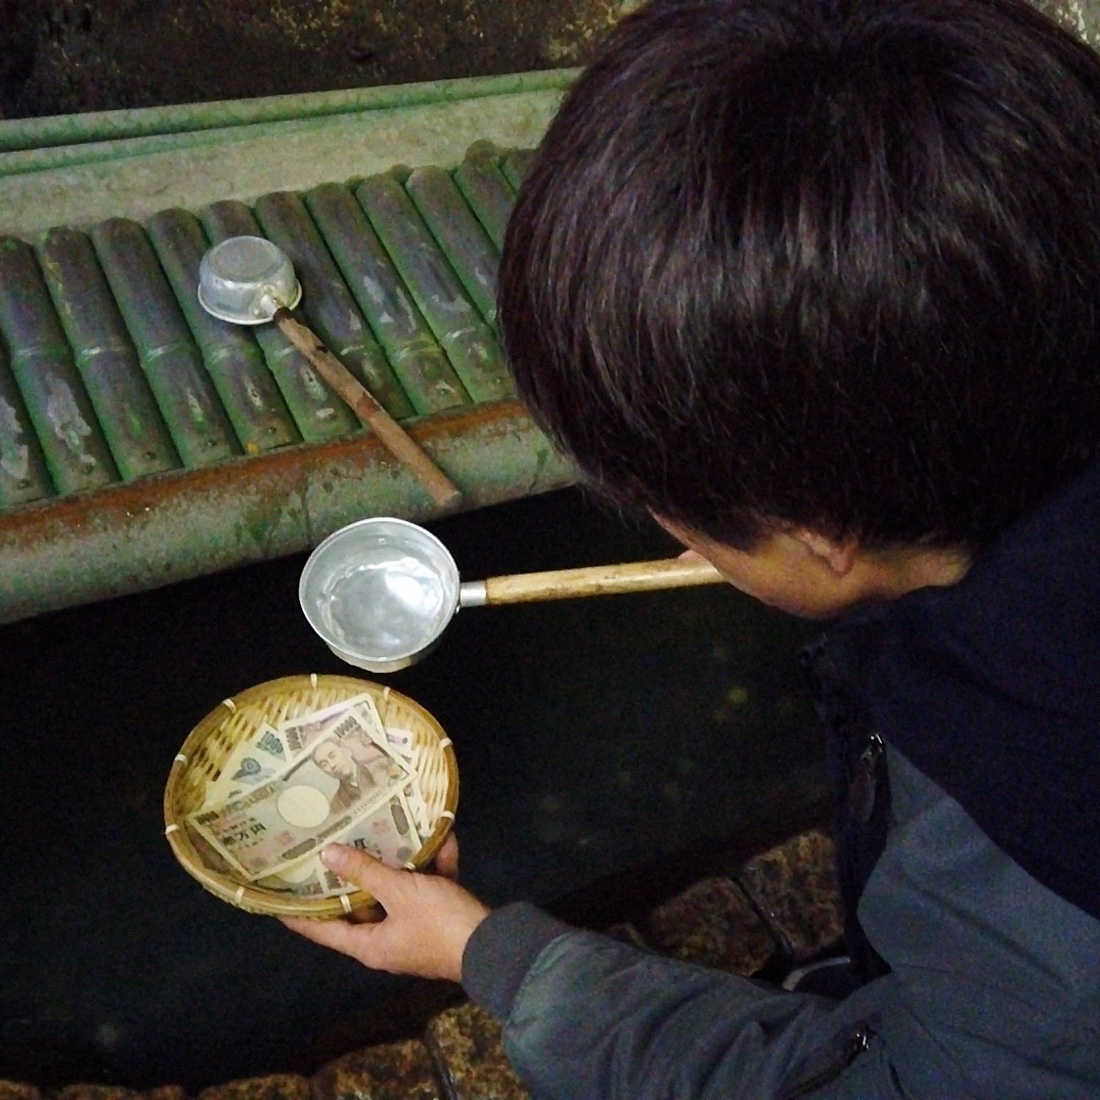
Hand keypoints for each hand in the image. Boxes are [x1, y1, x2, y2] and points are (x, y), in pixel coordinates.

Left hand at [280, 838, 489, 981]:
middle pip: (361, 908)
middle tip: (330, 850)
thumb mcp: (401, 893)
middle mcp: (388, 941)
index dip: (299, 915)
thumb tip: (328, 855)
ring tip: (384, 833)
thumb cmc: (437, 923)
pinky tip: (443, 836)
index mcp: (371, 945)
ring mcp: (415, 929)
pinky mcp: (441, 918)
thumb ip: (366, 872)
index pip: (324, 930)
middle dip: (352, 878)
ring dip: (398, 865)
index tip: (277, 899)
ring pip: (398, 893)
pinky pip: (430, 888)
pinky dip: (435, 865)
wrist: (494, 943)